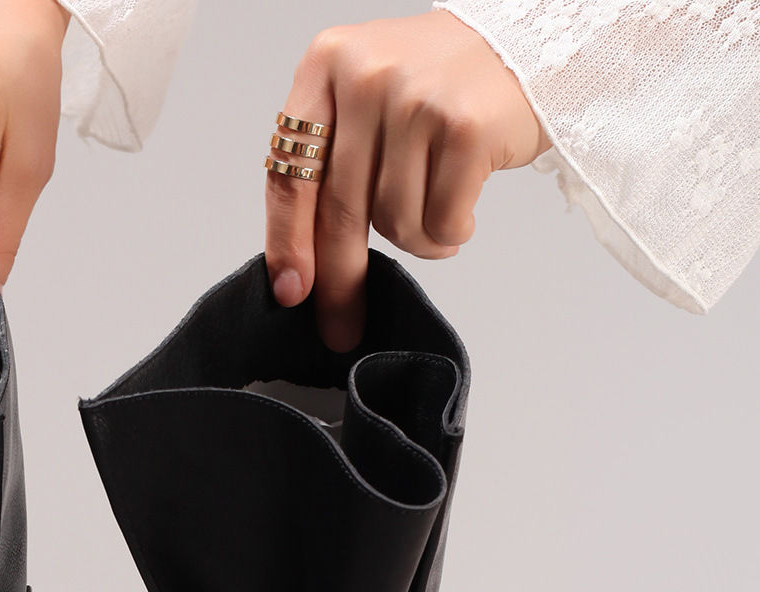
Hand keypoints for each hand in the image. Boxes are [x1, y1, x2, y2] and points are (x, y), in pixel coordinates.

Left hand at [265, 12, 549, 348]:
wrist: (525, 44)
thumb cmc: (441, 81)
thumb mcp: (367, 95)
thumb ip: (332, 158)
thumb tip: (302, 260)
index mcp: (327, 64)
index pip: (291, 174)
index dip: (287, 244)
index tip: (290, 292)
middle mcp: (366, 76)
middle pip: (339, 210)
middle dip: (341, 280)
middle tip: (341, 326)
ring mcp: (416, 99)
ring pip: (393, 222)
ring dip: (418, 240)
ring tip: (438, 212)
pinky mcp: (465, 127)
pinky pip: (440, 222)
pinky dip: (451, 233)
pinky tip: (463, 212)